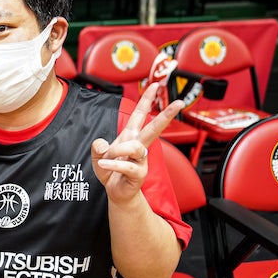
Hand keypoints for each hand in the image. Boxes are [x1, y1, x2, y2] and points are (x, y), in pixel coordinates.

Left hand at [91, 83, 182, 205]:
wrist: (116, 192)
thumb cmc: (110, 171)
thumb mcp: (98, 155)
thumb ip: (98, 146)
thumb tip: (102, 144)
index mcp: (130, 136)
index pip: (140, 115)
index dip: (146, 100)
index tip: (154, 85)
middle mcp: (139, 146)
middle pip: (154, 128)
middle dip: (166, 115)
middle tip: (179, 102)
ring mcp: (141, 160)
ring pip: (136, 147)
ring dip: (118, 150)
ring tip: (105, 156)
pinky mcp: (139, 174)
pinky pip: (127, 166)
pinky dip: (113, 164)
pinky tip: (103, 164)